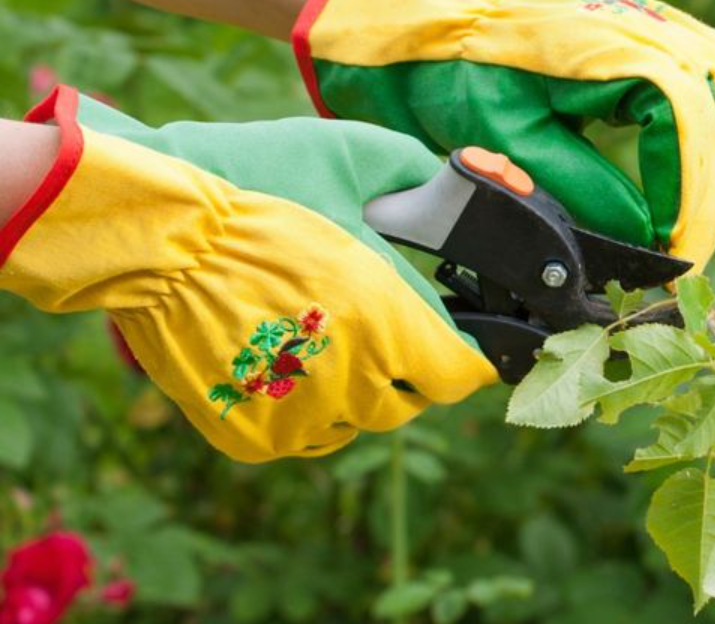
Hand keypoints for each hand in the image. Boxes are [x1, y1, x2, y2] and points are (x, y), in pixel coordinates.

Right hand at [0, 86, 497, 462]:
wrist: (152, 229)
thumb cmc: (253, 186)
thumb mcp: (352, 157)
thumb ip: (420, 178)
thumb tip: (460, 186)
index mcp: (388, 324)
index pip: (457, 374)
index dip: (463, 356)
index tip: (459, 344)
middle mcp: (351, 383)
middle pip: (409, 402)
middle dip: (406, 370)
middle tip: (383, 332)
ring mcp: (299, 419)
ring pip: (357, 422)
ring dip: (355, 391)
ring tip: (326, 342)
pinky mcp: (253, 439)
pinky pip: (304, 435)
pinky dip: (305, 407)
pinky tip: (287, 363)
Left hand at [291, 0, 714, 269]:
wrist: (398, 7)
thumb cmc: (433, 64)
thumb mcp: (497, 136)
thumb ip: (579, 186)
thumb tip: (645, 237)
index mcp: (610, 46)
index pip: (688, 129)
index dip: (691, 200)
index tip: (676, 258)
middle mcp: (643, 22)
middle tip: (695, 254)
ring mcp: (645, 19)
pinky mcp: (638, 31)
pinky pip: (714, 60)